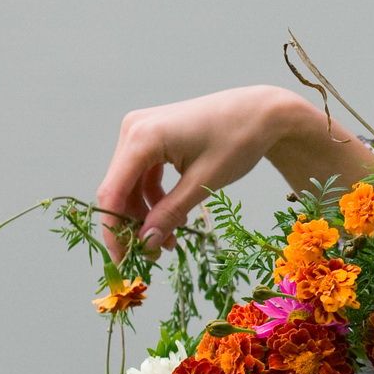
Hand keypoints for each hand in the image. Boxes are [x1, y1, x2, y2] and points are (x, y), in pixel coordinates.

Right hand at [96, 89, 373, 253]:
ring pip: (130, 185)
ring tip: (172, 242)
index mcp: (142, 137)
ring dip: (146, 215)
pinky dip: (155, 199)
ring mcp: (141, 130)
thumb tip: (145, 244)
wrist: (260, 112)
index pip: (113, 192)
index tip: (123, 262)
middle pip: (118, 189)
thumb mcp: (203, 183)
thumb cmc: (237, 140)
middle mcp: (134, 129)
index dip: (114, 231)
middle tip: (152, 257)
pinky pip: (143, 174)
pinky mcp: (151, 136)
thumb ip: (170, 214)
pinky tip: (174, 220)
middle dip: (133, 225)